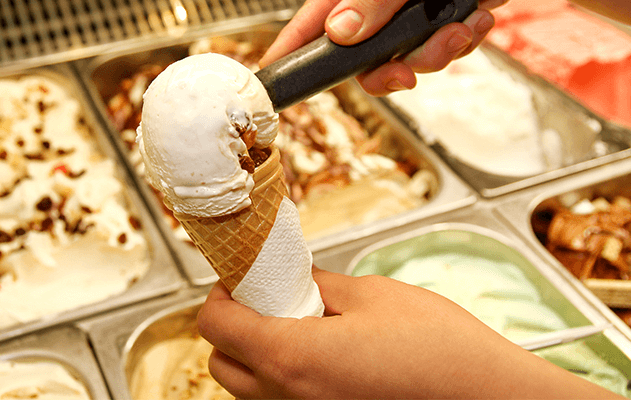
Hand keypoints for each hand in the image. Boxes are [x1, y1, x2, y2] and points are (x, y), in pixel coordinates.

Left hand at [197, 267, 621, 398]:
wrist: (490, 397)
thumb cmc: (443, 352)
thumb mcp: (374, 295)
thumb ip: (318, 286)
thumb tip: (291, 279)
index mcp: (291, 358)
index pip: (215, 326)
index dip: (221, 295)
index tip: (239, 280)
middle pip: (222, 363)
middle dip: (234, 326)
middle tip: (267, 298)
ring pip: (249, 389)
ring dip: (258, 354)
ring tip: (300, 325)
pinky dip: (285, 378)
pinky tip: (322, 355)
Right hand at [259, 0, 507, 95]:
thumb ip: (372, 0)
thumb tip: (341, 33)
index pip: (310, 28)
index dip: (290, 55)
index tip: (274, 80)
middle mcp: (377, 10)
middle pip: (362, 63)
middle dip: (389, 75)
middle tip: (405, 77)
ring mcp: (411, 17)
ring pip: (409, 62)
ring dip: (439, 55)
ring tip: (461, 29)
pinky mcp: (445, 20)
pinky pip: (446, 49)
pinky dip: (465, 40)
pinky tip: (477, 18)